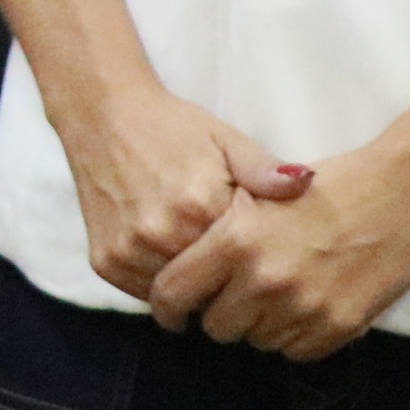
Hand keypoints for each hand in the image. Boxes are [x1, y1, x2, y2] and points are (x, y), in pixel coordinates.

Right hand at [58, 79, 313, 302]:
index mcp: (198, 205)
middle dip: (223, 279)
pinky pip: (143, 291)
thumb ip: (264, 170)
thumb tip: (307, 183)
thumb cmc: (172, 127)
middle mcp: (160, 233)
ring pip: (175, 294)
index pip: (241, 261)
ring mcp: (128, 250)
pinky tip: (167, 256)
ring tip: (199, 261)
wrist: (102, 115)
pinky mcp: (104, 260)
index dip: (252, 260)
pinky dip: (158, 281)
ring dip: (190, 285)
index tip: (258, 258)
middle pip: (209, 284)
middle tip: (232, 267)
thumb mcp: (225, 139)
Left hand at [145, 141, 409, 359]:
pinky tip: (308, 302)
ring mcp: (301, 308)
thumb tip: (175, 267)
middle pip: (215, 327)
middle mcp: (263, 279)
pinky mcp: (336, 328)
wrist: (399, 195)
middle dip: (221, 312)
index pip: (173, 293)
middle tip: (238, 292)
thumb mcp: (258, 194)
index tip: (172, 311)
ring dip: (261, 323)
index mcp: (235, 240)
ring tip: (280, 290)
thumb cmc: (325, 188)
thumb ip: (215, 231)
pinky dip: (296, 334)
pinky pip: (295, 352)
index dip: (167, 306)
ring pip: (256, 341)